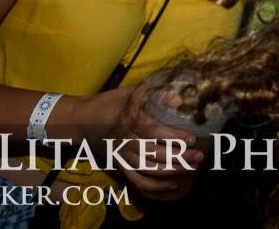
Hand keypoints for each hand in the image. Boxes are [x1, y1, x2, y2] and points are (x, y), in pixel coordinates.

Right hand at [61, 87, 204, 197]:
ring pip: (147, 168)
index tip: (191, 138)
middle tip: (198, 156)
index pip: (152, 131)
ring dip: (171, 171)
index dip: (172, 136)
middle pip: (152, 153)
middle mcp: (124, 140)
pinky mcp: (118, 166)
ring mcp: (120, 155)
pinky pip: (136, 180)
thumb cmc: (108, 103)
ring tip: (191, 167)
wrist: (80, 121)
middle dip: (178, 157)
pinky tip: (173, 185)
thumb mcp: (129, 92)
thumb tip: (179, 95)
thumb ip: (153, 93)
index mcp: (127, 120)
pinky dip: (154, 186)